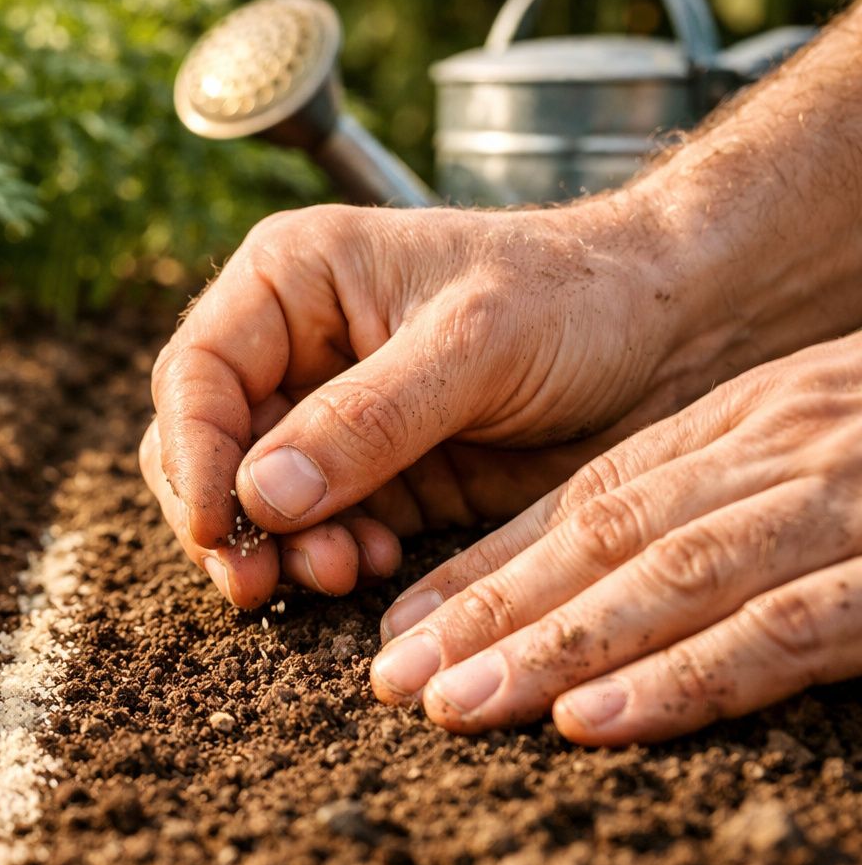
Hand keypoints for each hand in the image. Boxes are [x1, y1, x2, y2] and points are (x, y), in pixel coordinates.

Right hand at [141, 197, 723, 607]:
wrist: (670, 337)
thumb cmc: (576, 299)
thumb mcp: (474, 344)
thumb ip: (366, 419)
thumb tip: (259, 498)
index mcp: (291, 280)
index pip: (197, 374)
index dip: (194, 456)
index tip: (217, 531)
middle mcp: (292, 347)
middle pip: (205, 447)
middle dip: (227, 519)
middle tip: (259, 583)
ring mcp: (328, 417)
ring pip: (253, 501)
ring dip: (280, 550)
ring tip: (340, 574)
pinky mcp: (371, 476)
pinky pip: (315, 531)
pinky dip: (328, 558)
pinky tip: (377, 568)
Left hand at [372, 335, 861, 744]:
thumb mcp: (816, 433)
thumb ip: (724, 489)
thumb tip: (610, 573)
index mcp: (745, 420)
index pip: (589, 498)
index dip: (488, 568)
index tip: (402, 629)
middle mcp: (773, 454)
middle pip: (605, 537)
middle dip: (491, 616)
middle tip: (396, 682)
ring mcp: (833, 506)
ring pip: (667, 579)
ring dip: (553, 648)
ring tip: (458, 705)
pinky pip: (781, 629)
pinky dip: (680, 677)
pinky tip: (592, 720)